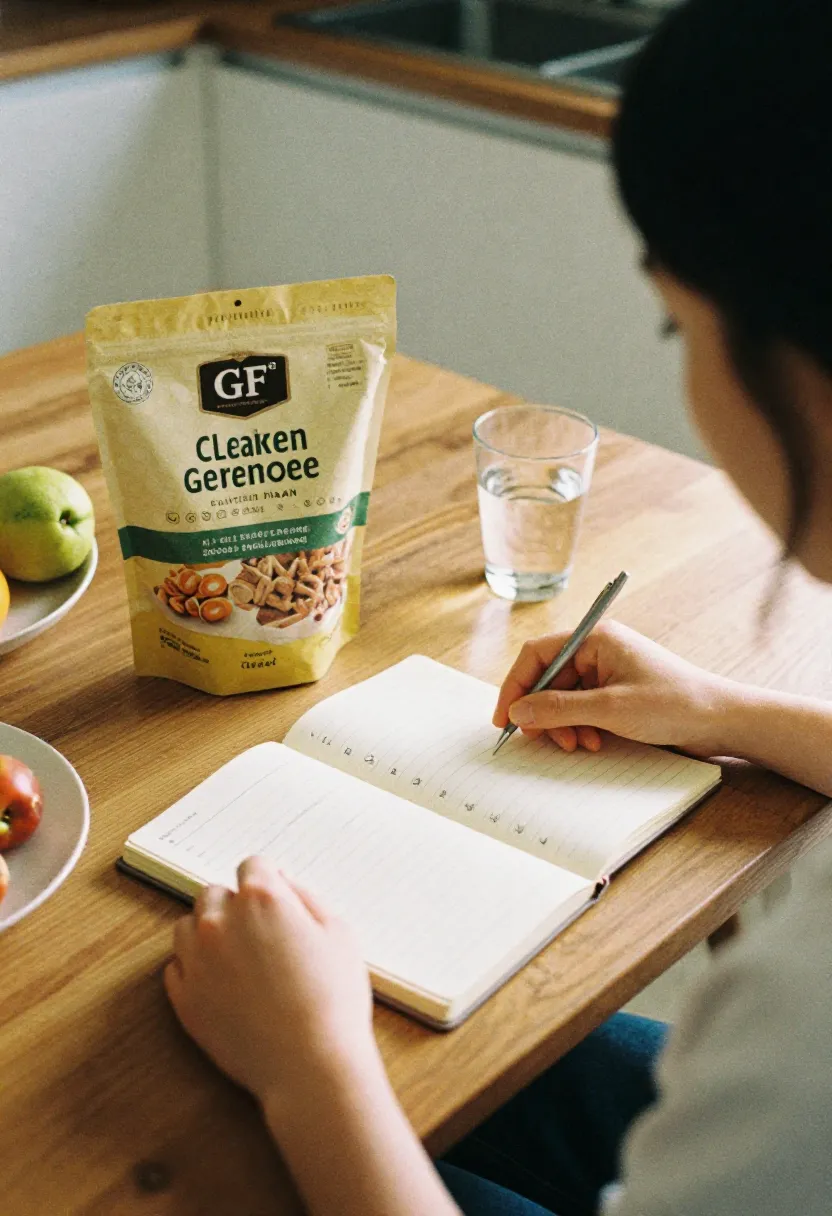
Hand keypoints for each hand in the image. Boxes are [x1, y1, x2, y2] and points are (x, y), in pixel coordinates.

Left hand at [164, 857, 377, 1109]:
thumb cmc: (333, 1000)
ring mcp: (197, 960)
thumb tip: (283, 885)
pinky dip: (195, 969)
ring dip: (208, 933)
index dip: (270, 879)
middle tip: (260, 934)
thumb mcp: (339, 933)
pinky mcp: (184, 998)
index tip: (277, 898)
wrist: (310, 1065)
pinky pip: (177, 967)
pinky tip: (223, 985)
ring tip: (237, 959)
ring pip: (187, 926)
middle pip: (214, 892)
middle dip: (234, 905)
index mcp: (262, 899)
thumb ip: (306, 898)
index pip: (253, 865)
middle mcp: (220, 921)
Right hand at [493, 621, 732, 755]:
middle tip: (544, 741)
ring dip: (563, 724)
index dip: (516, 686)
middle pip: (548, 679)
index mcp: (595, 638)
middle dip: (543, 712)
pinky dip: (580, 727)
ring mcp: (608, 672)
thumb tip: (518, 712)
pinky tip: (593, 742)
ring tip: (578, 744)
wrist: (721, 720)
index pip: (537, 654)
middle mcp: (598, 650)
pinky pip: (582, 708)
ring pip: (564, 698)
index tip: (505, 719)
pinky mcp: (617, 693)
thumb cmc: (674, 704)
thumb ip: (559, 709)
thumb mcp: (609, 709)